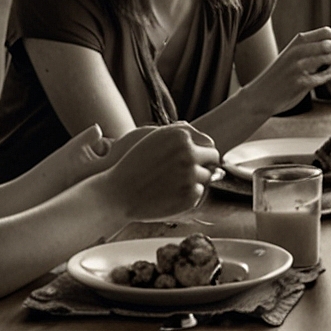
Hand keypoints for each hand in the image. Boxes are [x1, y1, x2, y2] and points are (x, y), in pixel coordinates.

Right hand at [102, 122, 220, 219]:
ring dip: (195, 179)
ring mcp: (191, 176)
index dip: (200, 151)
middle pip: (213, 158)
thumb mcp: (154, 138)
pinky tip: (169, 194)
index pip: (209, 143)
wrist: (117, 194)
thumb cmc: (135, 164)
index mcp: (180, 136)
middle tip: (184, 172)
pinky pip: (198, 193)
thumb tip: (208, 140)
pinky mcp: (191, 196)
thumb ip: (181, 133)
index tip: (187, 159)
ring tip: (171, 183)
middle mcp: (189, 154)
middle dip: (203, 165)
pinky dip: (188, 194)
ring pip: (207, 177)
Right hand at [250, 27, 330, 113]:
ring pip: (328, 57)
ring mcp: (298, 67)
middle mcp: (297, 52)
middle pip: (329, 43)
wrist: (261, 96)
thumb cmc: (278, 77)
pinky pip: (323, 76)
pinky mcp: (300, 83)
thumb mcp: (291, 57)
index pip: (324, 32)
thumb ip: (310, 52)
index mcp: (296, 43)